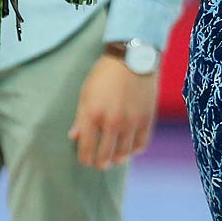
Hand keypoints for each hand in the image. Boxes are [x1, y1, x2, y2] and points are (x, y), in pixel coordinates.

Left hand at [69, 53, 159, 169]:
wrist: (132, 57)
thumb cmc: (104, 74)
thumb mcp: (86, 93)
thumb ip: (80, 118)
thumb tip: (74, 137)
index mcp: (92, 115)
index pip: (86, 151)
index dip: (85, 159)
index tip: (86, 158)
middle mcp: (112, 122)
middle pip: (105, 157)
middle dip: (100, 163)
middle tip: (100, 162)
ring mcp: (131, 122)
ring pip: (123, 155)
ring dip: (117, 158)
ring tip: (115, 157)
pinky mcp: (146, 119)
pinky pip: (141, 145)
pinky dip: (134, 150)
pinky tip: (130, 146)